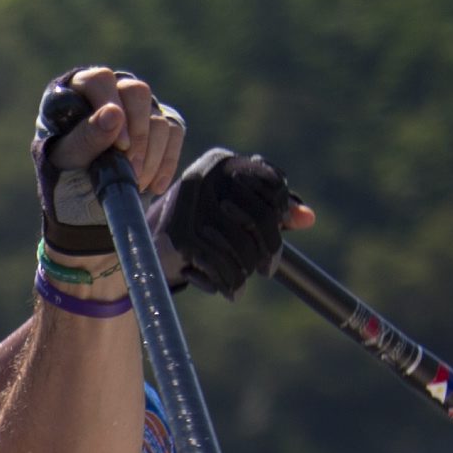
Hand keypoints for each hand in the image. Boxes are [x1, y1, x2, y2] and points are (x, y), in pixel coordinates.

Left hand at [34, 67, 186, 236]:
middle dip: (138, 136)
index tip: (118, 145)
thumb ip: (85, 138)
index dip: (111, 107)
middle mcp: (111, 92)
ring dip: (151, 154)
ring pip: (158, 117)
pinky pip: (174, 131)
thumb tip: (114, 113)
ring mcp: (137, 107)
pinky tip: (154, 185)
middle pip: (137, 93)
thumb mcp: (67, 162)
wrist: (82, 206)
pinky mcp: (160, 123)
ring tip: (135, 183)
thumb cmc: (64, 178)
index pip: (100, 80)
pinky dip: (167, 160)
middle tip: (130, 169)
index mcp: (76, 93)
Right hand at [154, 148, 312, 297]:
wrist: (143, 243)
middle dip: (269, 250)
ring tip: (242, 283)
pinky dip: (227, 283)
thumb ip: (273, 210)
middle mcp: (206, 178)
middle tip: (268, 269)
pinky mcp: (181, 238)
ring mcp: (191, 208)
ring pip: (242, 246)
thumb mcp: (235, 210)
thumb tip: (309, 218)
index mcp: (222, 162)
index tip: (276, 236)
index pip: (274, 185)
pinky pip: (220, 265)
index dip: (282, 214)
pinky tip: (229, 290)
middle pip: (262, 218)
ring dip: (246, 272)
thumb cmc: (197, 223)